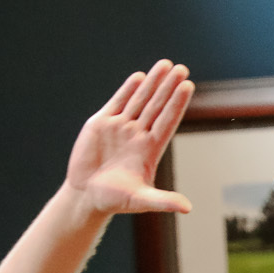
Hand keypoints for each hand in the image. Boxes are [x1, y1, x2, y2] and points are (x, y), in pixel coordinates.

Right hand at [63, 60, 194, 218]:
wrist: (85, 196)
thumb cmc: (115, 201)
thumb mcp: (140, 201)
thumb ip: (163, 202)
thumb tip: (187, 208)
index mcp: (150, 149)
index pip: (167, 121)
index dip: (177, 104)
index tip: (187, 86)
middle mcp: (138, 135)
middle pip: (157, 106)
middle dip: (168, 86)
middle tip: (182, 68)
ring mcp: (120, 127)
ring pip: (139, 100)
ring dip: (152, 83)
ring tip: (165, 64)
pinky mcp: (101, 124)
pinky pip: (118, 103)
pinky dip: (127, 90)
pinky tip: (139, 78)